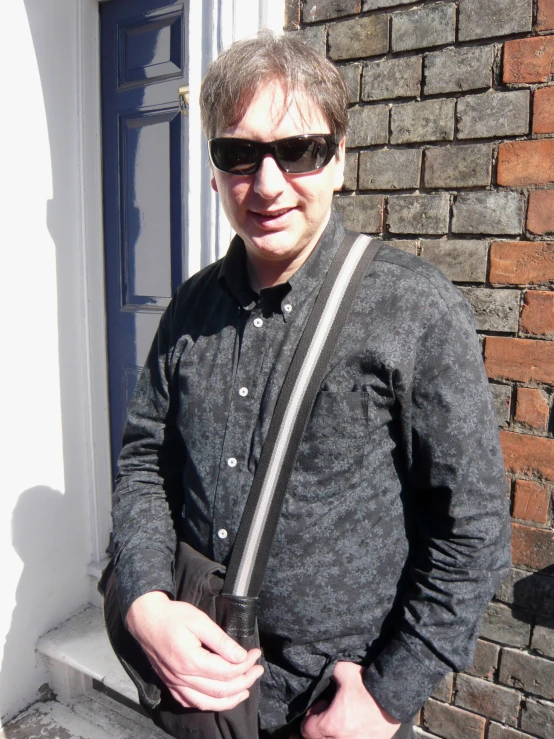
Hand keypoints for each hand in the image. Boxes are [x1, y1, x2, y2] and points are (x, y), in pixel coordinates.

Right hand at [126, 591, 262, 710]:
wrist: (145, 620)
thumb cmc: (173, 616)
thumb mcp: (199, 621)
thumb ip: (221, 641)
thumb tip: (241, 656)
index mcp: (191, 661)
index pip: (226, 671)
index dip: (245, 665)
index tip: (256, 654)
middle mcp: (183, 678)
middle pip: (220, 689)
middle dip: (244, 681)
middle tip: (258, 670)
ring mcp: (175, 684)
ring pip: (206, 702)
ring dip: (229, 700)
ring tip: (245, 691)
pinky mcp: (170, 684)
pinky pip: (191, 703)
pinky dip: (208, 704)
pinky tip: (219, 698)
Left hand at [291, 662, 400, 738]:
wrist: (395, 697)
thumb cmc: (369, 686)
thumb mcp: (345, 671)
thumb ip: (330, 670)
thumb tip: (323, 669)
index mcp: (332, 723)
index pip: (307, 729)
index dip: (310, 716)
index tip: (321, 706)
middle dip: (316, 730)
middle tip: (320, 719)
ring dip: (328, 735)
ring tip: (334, 724)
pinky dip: (343, 736)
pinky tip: (349, 727)